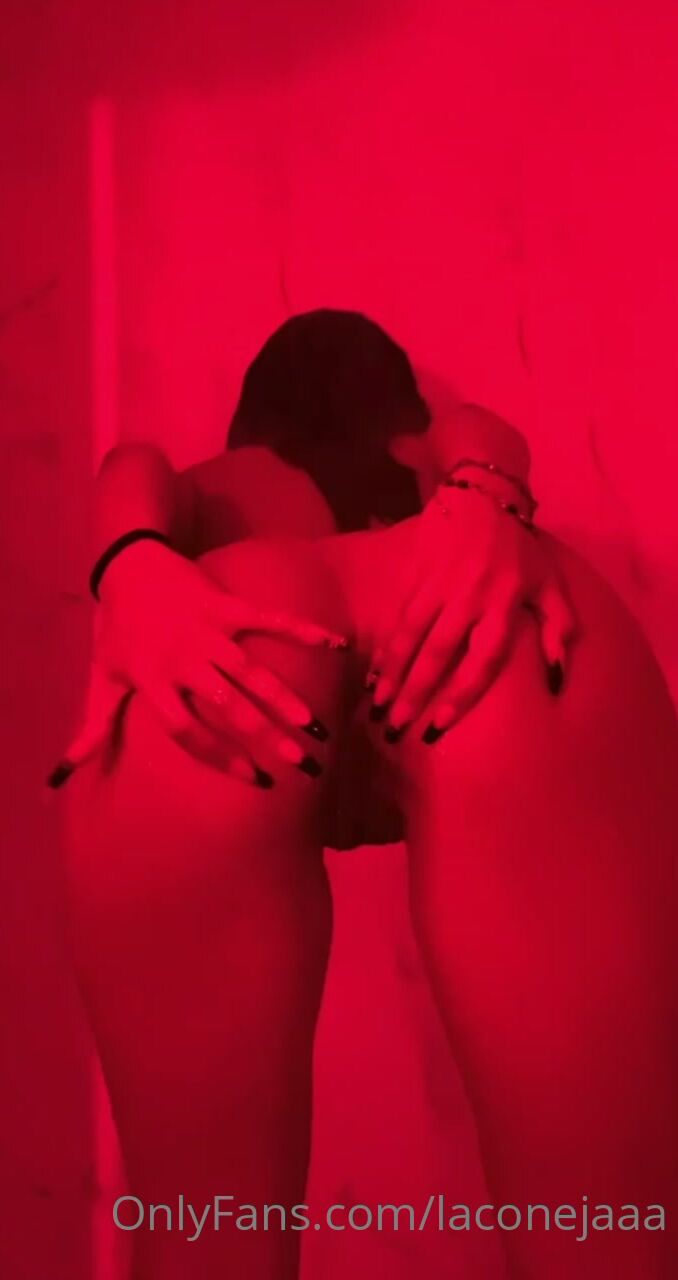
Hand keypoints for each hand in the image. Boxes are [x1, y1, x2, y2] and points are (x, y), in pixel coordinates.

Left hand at [49, 540, 346, 786]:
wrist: (127, 564)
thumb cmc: (117, 629)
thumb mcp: (102, 679)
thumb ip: (92, 728)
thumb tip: (61, 777)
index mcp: (153, 682)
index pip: (188, 731)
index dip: (220, 756)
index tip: (254, 777)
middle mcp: (184, 659)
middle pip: (228, 705)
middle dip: (266, 735)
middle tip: (300, 762)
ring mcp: (208, 630)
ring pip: (252, 671)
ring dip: (286, 699)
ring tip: (316, 726)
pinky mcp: (227, 604)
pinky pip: (270, 619)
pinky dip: (303, 630)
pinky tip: (335, 645)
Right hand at [368, 487, 575, 739]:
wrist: (484, 494)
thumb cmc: (520, 548)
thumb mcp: (549, 584)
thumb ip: (557, 628)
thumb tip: (558, 678)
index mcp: (504, 604)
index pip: (483, 659)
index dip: (461, 694)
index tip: (439, 724)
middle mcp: (470, 597)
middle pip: (439, 652)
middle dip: (415, 692)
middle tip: (395, 726)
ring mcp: (440, 584)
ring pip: (411, 635)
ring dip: (392, 672)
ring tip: (377, 704)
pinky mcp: (418, 573)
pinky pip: (400, 616)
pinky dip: (386, 646)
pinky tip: (375, 671)